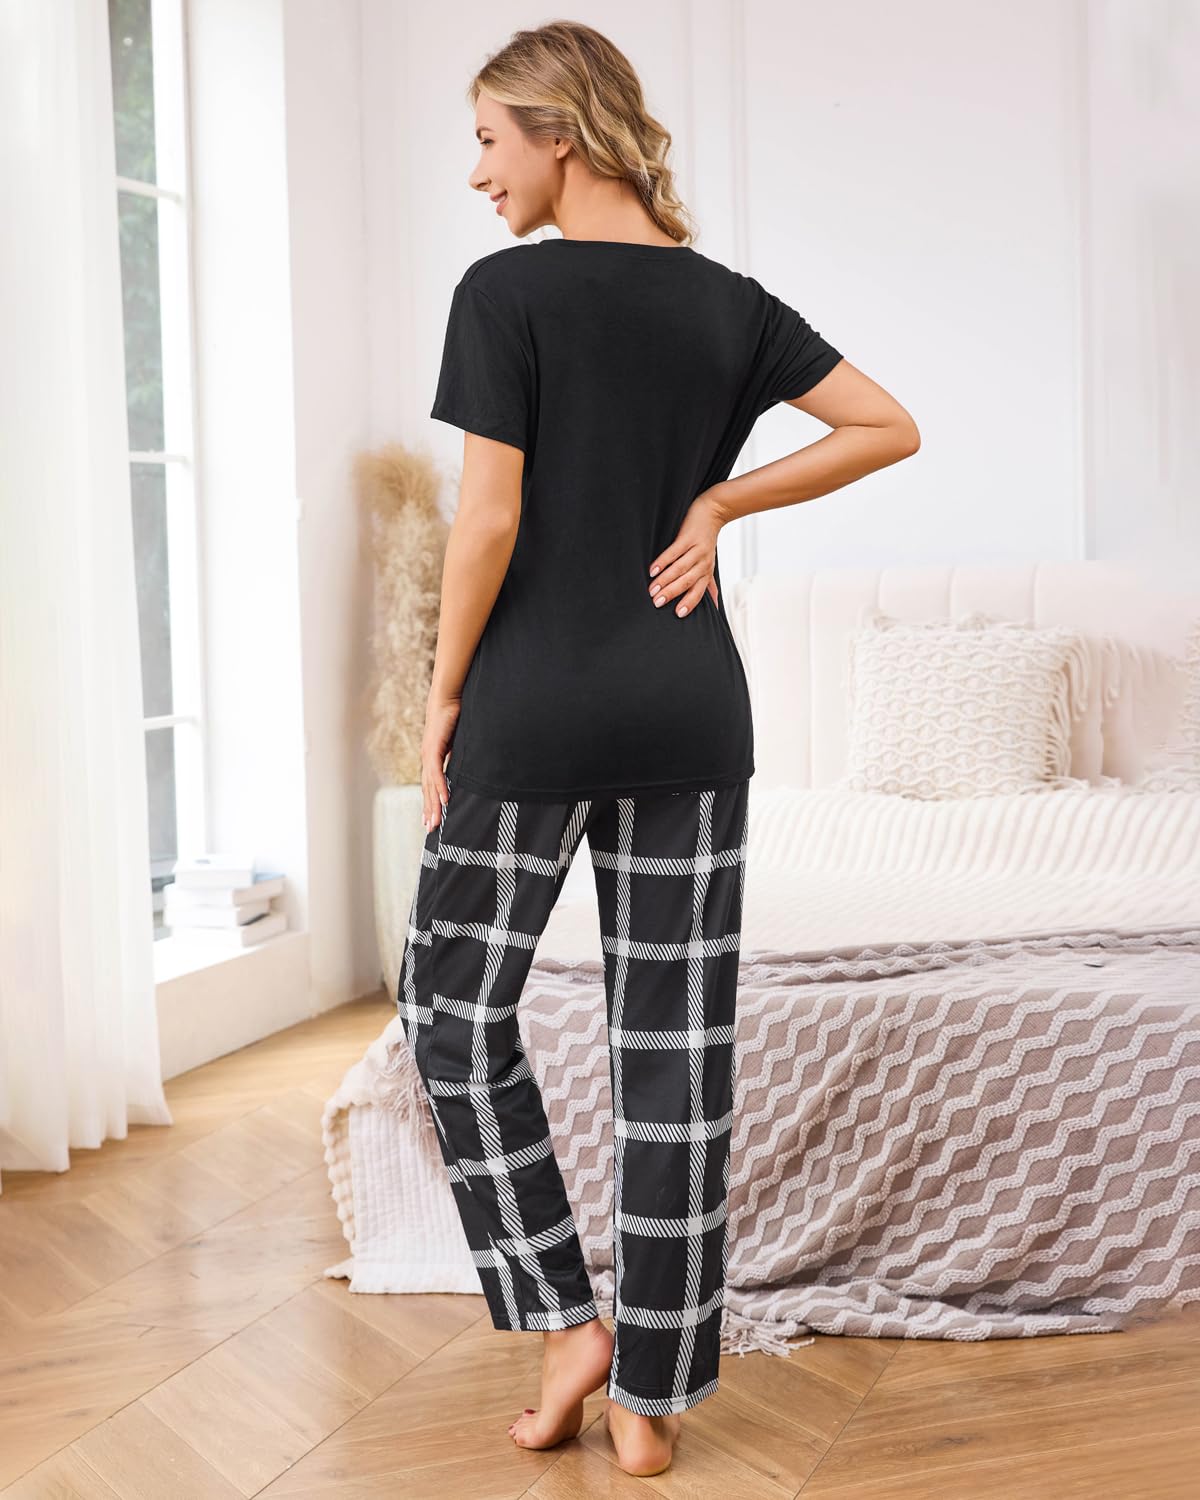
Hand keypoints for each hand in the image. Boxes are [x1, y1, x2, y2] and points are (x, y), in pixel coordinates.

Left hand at [421, 694, 459, 831]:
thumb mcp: (461, 740)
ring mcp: (429, 754)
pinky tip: (444, 800)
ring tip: (435, 822)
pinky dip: (441, 787)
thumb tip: (472, 764)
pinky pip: (437, 773)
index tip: (432, 818)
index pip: (431, 785)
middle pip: (428, 790)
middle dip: (430, 810)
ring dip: (433, 805)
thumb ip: (462, 754)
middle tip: (430, 829)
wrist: (447, 696)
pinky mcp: (434, 748)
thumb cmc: (455, 714)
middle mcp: (428, 759)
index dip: (432, 802)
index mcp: (433, 758)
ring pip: (430, 786)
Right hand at [647, 489, 728, 616]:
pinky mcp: (688, 537)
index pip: (698, 591)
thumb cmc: (707, 541)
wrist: (713, 512)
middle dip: (672, 593)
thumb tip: (716, 606)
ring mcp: (696, 549)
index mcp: (706, 572)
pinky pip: (675, 552)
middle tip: (657, 603)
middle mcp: (703, 562)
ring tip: (652, 589)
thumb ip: (710, 584)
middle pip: (687, 581)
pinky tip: (653, 570)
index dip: (689, 602)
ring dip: (665, 580)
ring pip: (680, 568)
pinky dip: (664, 561)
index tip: (678, 614)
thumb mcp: (709, 564)